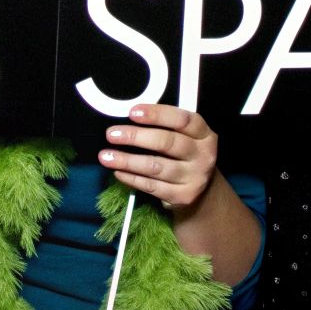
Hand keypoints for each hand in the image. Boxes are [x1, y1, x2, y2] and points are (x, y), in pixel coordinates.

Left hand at [98, 104, 217, 211]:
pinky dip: (132, 178)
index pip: (182, 119)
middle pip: (167, 142)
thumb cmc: (186, 156)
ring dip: (127, 161)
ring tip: (106, 156)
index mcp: (204, 135)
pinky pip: (151, 186)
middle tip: (111, 134)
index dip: (157, 114)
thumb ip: (167, 126)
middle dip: (136, 137)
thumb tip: (132, 115)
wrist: (203, 192)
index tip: (132, 112)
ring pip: (155, 167)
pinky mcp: (182, 196)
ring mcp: (194, 178)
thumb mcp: (187, 137)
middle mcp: (203, 155)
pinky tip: (118, 172)